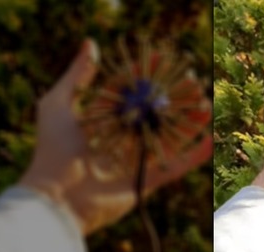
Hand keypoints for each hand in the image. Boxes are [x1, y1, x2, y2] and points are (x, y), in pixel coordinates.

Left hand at [19, 39, 211, 234]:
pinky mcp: (148, 182)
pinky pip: (176, 166)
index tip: (161, 59)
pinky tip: (210, 139)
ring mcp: (137, 161)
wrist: (58, 196)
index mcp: (102, 121)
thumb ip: (77, 76)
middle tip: (193, 80)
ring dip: (190, 122)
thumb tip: (92, 44)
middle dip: (174, 97)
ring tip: (207, 104)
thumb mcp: (57, 104)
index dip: (145, 76)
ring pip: (170, 137)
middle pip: (154, 113)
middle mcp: (122, 140)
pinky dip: (195, 155)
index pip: (130, 93)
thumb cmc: (53, 149)